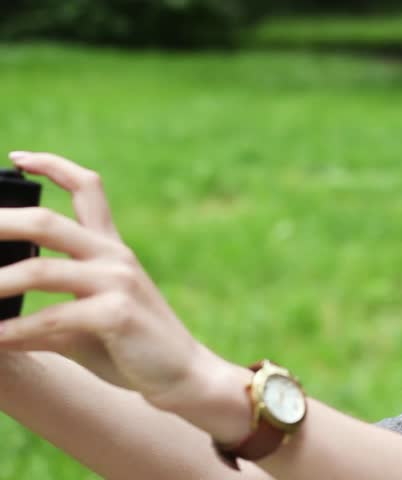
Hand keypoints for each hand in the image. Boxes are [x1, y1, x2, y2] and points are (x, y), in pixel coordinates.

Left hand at [0, 151, 218, 407]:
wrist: (183, 375)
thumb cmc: (131, 347)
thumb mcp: (84, 322)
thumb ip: (44, 313)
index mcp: (110, 249)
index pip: (86, 188)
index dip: (51, 165)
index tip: (16, 158)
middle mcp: (114, 256)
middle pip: (47, 222)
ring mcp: (118, 282)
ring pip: (40, 271)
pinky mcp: (117, 314)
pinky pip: (52, 317)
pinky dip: (15, 330)